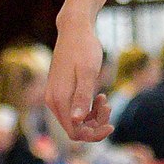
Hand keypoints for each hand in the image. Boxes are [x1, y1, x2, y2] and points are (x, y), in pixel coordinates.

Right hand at [46, 21, 112, 141]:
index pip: (74, 132)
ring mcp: (55, 97)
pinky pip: (74, 109)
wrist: (75, 29)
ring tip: (106, 100)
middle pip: (75, 129)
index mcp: (58, 99)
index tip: (111, 125)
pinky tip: (100, 96)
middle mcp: (53, 101)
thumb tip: (77, 120)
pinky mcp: (60, 92)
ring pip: (75, 120)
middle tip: (109, 107)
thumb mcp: (88, 72)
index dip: (93, 134)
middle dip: (95, 124)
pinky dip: (88, 108)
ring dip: (93, 116)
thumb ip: (82, 96)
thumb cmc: (84, 48)